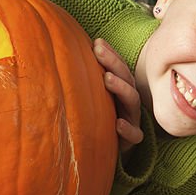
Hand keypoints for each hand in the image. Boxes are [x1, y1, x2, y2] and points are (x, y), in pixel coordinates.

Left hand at [93, 38, 142, 154]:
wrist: (108, 153)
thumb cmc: (99, 122)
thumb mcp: (93, 101)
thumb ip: (84, 83)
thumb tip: (61, 55)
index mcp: (121, 91)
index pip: (119, 68)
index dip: (111, 54)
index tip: (97, 41)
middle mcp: (129, 103)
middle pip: (127, 79)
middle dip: (114, 63)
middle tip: (99, 51)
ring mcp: (133, 120)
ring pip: (133, 102)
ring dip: (121, 89)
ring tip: (107, 79)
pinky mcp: (132, 141)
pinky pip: (134, 135)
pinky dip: (127, 129)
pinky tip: (117, 123)